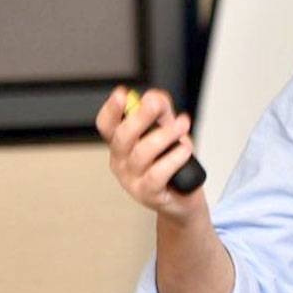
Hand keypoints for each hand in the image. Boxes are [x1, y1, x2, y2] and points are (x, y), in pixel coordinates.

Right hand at [95, 86, 204, 220]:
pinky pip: (157, 174)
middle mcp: (121, 162)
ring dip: (165, 135)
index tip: (122, 94)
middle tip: (157, 104)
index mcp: (121, 145)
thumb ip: (162, 113)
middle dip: (140, 117)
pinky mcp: (147, 194)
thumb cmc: (172, 164)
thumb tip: (155, 96)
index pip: (107, 126)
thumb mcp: (168, 134)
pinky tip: (185, 150)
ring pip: (142, 153)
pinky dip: (173, 159)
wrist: (184, 199)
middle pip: (122, 137)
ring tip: (183, 126)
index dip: (112, 109)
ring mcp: (131, 180)